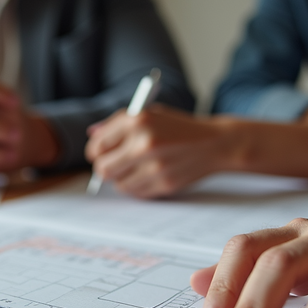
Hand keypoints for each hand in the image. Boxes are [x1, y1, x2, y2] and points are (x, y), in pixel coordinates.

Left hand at [85, 105, 240, 197]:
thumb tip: (92, 134)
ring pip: (118, 184)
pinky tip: (149, 174)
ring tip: (137, 167)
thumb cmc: (179, 128)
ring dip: (123, 178)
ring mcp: (155, 166)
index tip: (101, 152)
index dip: (96, 151)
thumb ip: (119, 124)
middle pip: (103, 168)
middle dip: (105, 167)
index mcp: (138, 120)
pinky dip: (137, 186)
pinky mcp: (164, 184)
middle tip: (114, 164)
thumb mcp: (150, 114)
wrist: (215, 143)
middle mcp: (144, 143)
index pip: (98, 145)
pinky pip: (136, 192)